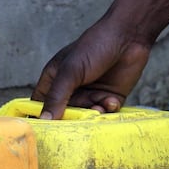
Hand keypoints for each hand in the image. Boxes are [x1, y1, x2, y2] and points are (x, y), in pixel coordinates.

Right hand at [32, 19, 150, 118]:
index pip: (39, 105)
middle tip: (82, 116)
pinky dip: (107, 109)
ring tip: (101, 102)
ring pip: (86, 117)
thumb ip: (57, 96)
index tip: (45, 132)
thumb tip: (45, 120)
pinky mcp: (108, 99)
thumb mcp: (71, 71)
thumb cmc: (95, 46)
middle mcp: (70, 90)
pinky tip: (111, 100)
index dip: (41, 118)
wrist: (129, 37)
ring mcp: (90, 95)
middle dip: (74, 118)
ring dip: (93, 113)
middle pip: (64, 116)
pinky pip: (105, 114)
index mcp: (54, 80)